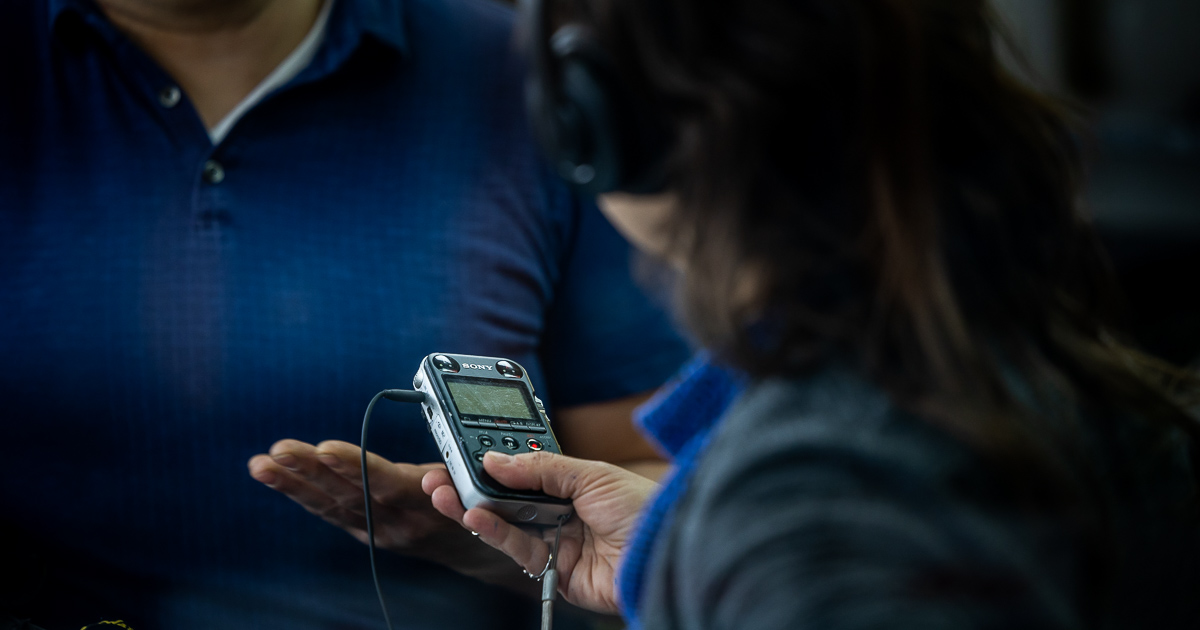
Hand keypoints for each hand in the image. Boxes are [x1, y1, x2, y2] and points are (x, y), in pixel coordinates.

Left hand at [247, 439, 523, 582]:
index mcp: (426, 506)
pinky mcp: (364, 531)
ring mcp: (377, 529)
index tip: (324, 449)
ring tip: (261, 464)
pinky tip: (274, 474)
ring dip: (293, 482)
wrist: (473, 545)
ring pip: (331, 504)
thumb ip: (454, 483)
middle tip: (280, 450)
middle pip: (349, 493)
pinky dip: (299, 492)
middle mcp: (397, 522)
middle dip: (311, 471)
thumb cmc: (475, 500)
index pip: (385, 484)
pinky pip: (328, 511)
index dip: (354, 466)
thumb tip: (433, 478)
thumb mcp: (476, 487)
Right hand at [422, 450, 657, 613]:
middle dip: (473, 487)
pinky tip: (474, 516)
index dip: (493, 465)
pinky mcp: (556, 573)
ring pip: (506, 525)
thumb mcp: (591, 474)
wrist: (668, 551)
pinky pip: (518, 551)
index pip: (524, 472)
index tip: (463, 454)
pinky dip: (494, 533)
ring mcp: (558, 543)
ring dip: (473, 509)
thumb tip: (495, 459)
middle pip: (508, 500)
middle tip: (441, 474)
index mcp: (573, 484)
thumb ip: (540, 468)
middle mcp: (563, 513)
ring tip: (446, 493)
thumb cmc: (644, 508)